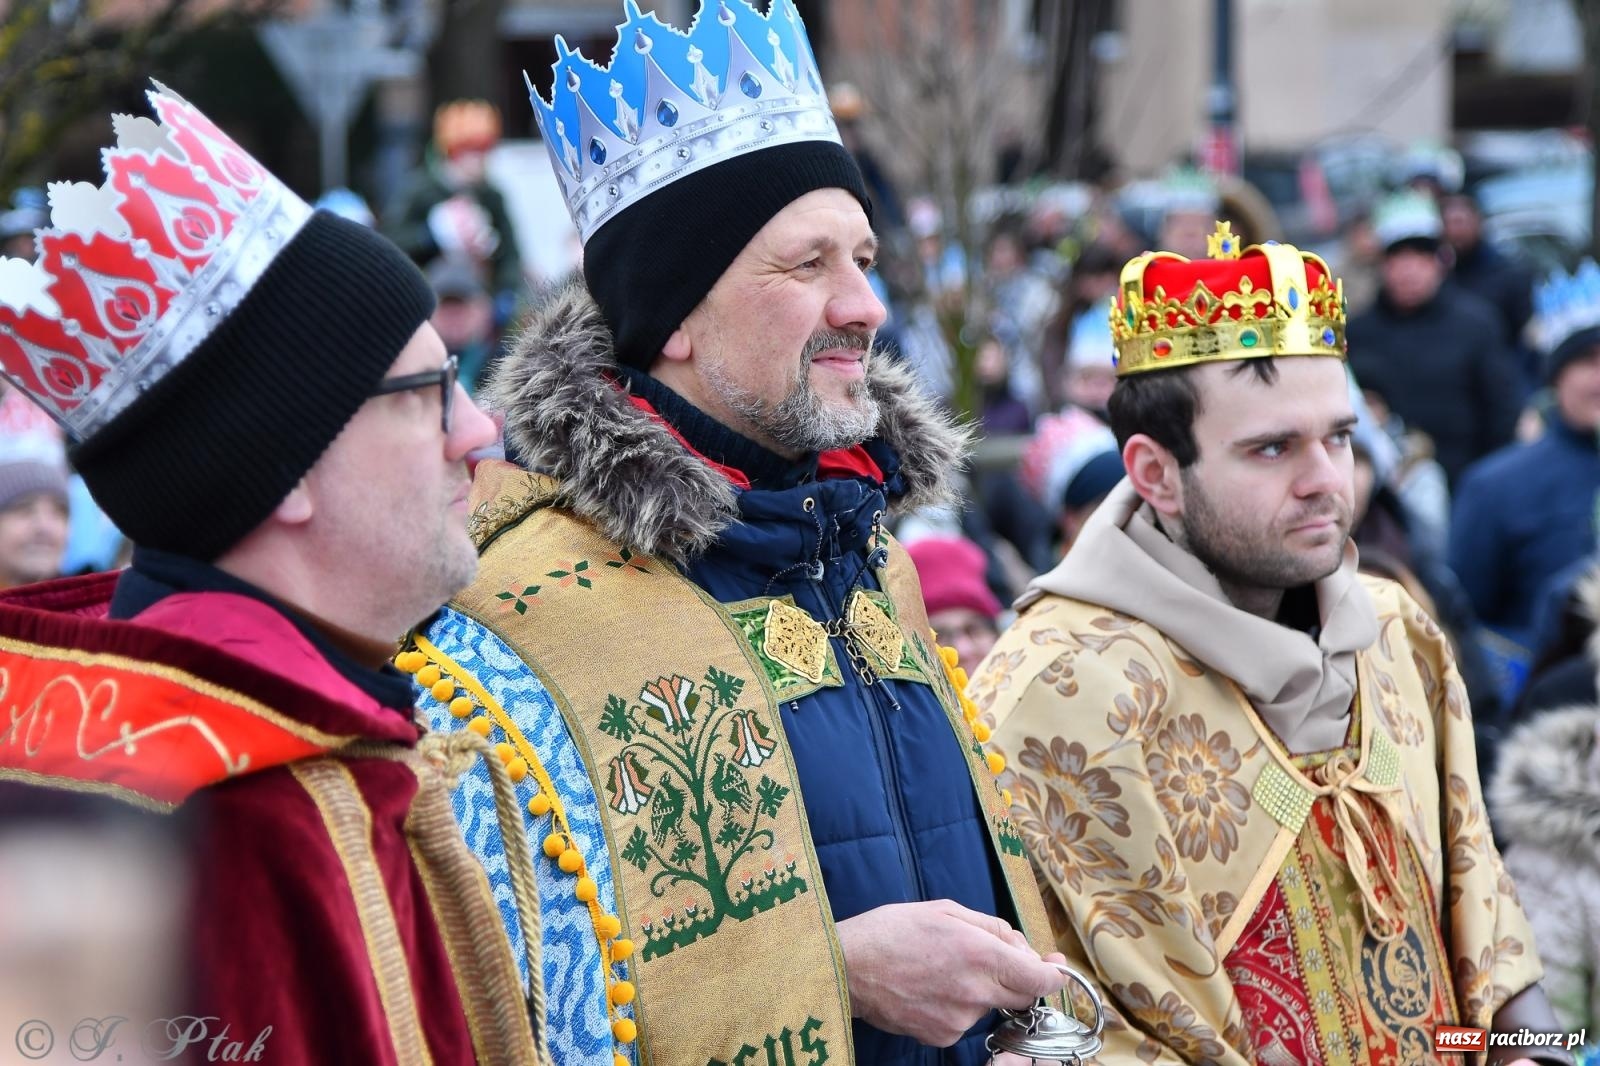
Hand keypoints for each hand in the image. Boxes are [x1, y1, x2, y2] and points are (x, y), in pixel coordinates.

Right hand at [835, 899, 1067, 1047]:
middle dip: (1015, 977)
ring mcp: (959, 1019)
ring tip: (942, 968)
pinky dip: (956, 1005)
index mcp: (981, 955)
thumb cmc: (892, 930)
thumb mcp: (946, 910)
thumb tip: (1024, 947)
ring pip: (989, 1005)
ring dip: (980, 989)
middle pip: (1021, 994)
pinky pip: (964, 1020)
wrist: (846, 968)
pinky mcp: (941, 1036)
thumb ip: (993, 928)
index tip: (1053, 966)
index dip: (1053, 974)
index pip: (1041, 978)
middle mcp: (976, 992)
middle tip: (989, 957)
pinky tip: (929, 987)